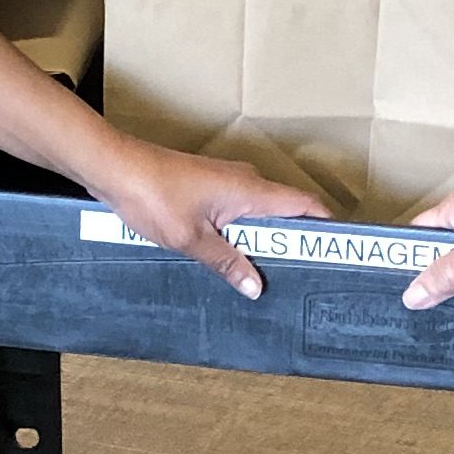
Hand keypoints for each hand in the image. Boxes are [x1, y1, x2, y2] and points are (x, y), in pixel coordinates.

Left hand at [96, 136, 324, 298]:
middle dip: (295, 241)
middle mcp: (244, 181)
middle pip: (285, 211)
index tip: (339, 248)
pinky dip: (242, 234)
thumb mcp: (191, 239)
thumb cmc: (152, 194)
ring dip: (265, 239)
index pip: (304, 204)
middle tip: (303, 274)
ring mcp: (226, 182)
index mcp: (250, 190)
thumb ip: (226, 262)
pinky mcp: (208, 187)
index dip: (325, 224)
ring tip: (269, 273)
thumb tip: (255, 286)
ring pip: (259, 213)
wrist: (115, 167)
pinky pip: (238, 212)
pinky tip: (232, 257)